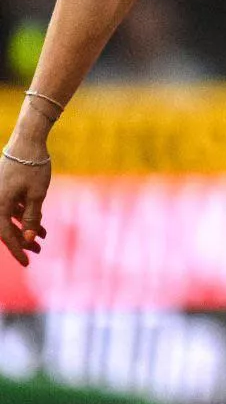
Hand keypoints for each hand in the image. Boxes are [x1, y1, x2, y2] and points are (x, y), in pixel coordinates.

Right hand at [0, 139, 49, 267]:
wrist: (27, 141)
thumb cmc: (33, 167)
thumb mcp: (37, 194)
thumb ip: (32, 217)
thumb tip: (28, 239)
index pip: (6, 235)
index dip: (17, 250)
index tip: (27, 263)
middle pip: (7, 228)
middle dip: (23, 241)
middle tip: (38, 252)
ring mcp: (0, 195)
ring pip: (11, 218)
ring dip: (26, 228)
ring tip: (44, 238)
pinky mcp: (6, 188)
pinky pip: (14, 207)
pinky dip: (26, 215)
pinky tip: (40, 223)